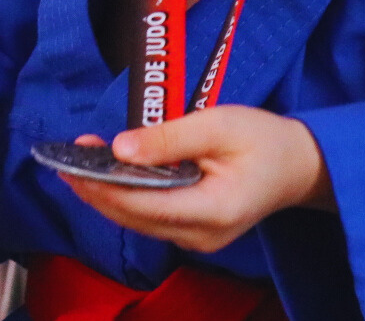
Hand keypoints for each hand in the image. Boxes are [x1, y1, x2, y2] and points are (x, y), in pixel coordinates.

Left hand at [57, 106, 332, 253]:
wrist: (300, 165)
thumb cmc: (265, 140)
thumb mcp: (220, 125)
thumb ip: (170, 138)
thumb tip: (120, 149)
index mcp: (212, 210)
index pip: (144, 204)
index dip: (105, 186)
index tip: (75, 162)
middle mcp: (200, 236)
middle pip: (133, 217)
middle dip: (96, 189)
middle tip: (65, 159)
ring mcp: (196, 239)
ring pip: (137, 220)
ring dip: (106, 193)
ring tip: (78, 163)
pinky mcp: (193, 232)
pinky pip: (149, 217)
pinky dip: (125, 196)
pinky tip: (109, 175)